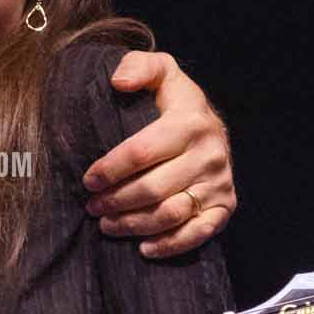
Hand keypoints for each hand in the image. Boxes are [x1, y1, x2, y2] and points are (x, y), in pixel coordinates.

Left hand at [82, 50, 236, 258]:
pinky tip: (144, 247)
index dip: (110, 169)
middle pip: (152, 189)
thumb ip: (139, 67)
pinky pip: (197, 233)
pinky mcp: (225, 206)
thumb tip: (118, 81)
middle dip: (115, 201)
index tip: (88, 180)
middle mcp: (209, 154)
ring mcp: (219, 183)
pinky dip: (170, 245)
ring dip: (133, 225)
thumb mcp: (161, 73)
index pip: (141, 152)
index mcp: (190, 122)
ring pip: (170, 214)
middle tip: (92, 206)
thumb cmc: (175, 103)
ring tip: (106, 224)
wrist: (214, 125)